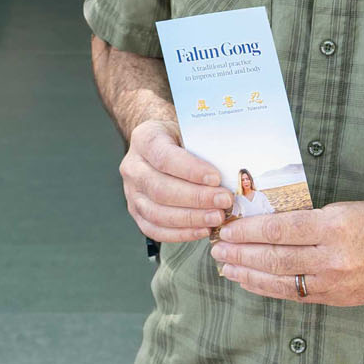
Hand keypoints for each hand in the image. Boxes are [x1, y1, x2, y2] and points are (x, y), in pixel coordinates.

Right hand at [118, 119, 232, 242]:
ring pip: (157, 213)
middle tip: (223, 201)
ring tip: (217, 218)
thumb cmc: (179, 136)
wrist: (160, 144)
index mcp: (145, 140)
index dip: (191, 170)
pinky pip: (155, 230)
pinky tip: (203, 230)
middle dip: (196, 198)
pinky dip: (181, 233)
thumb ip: (204, 145)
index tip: (216, 178)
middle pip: (161, 189)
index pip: (165, 158)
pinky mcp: (137, 213)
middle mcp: (133, 167)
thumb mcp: (189, 129)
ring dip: (191, 219)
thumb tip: (232, 168)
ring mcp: (132, 193)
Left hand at [211, 200, 363, 306]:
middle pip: (276, 256)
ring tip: (226, 268)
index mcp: (335, 225)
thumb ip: (310, 220)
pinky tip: (253, 282)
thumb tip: (269, 225)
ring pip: (282, 279)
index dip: (249, 231)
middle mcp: (334, 256)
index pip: (280, 228)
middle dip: (241, 253)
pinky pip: (297, 294)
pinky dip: (271, 288)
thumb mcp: (346, 208)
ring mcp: (336, 281)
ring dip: (249, 274)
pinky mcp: (339, 297)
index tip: (228, 229)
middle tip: (217, 249)